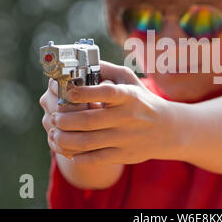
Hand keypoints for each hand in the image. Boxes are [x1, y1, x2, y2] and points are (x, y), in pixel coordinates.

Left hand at [50, 61, 178, 165]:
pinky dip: (78, 157)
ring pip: (88, 142)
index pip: (106, 93)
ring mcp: (125, 137)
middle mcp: (127, 117)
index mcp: (128, 96)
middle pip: (89, 121)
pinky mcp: (124, 154)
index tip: (69, 92)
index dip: (84, 92)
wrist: (167, 129)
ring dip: (66, 139)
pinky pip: (96, 159)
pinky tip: (70, 150)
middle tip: (55, 117)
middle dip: (65, 120)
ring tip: (56, 134)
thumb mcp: (130, 80)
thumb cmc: (142, 100)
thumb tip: (81, 63)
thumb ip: (106, 69)